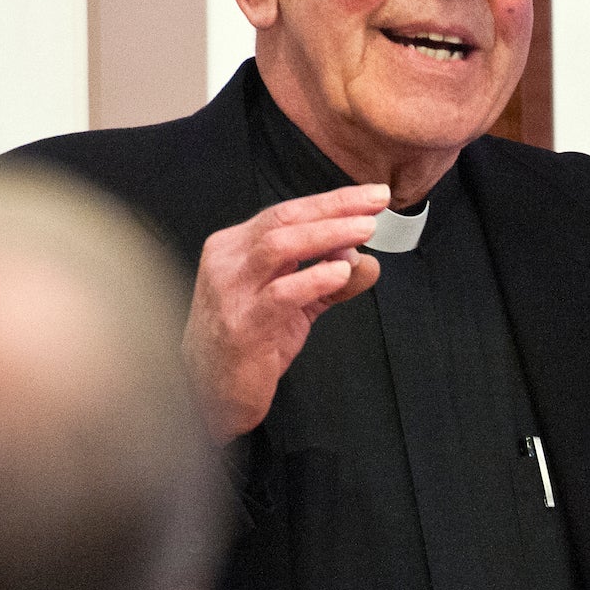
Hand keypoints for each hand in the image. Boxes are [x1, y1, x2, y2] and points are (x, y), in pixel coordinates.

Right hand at [184, 184, 389, 441]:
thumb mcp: (294, 305)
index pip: (286, 213)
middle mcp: (227, 261)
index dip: (331, 201)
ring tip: (364, 230)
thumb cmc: (249, 343)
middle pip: (284, 219)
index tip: (371, 196)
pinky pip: (280, 293)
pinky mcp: (242, 325)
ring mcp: (230, 292)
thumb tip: (366, 259)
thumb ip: (328, 281)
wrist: (213, 393)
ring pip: (278, 246)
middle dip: (334, 207)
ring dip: (327, 234)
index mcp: (235, 248)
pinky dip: (314, 278)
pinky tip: (341, 272)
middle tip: (376, 204)